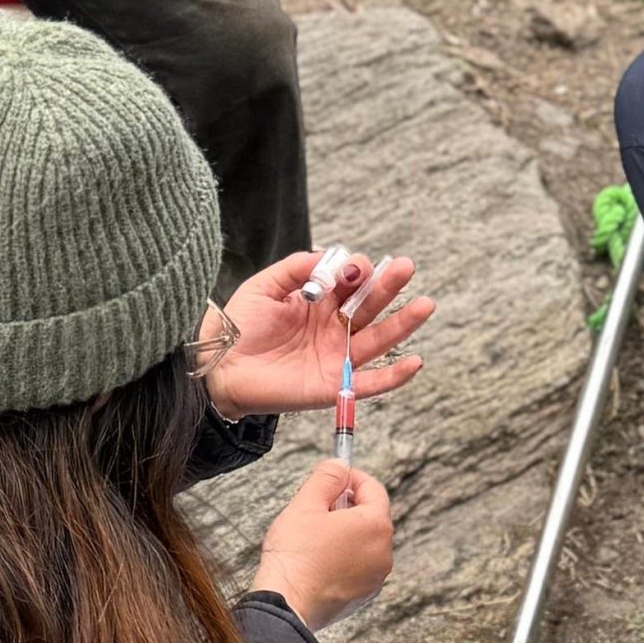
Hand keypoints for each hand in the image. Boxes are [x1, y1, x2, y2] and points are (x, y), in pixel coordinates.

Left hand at [203, 247, 433, 421]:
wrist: (218, 366)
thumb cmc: (240, 325)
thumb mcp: (267, 285)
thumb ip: (300, 267)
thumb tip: (336, 258)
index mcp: (321, 303)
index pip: (352, 284)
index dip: (359, 272)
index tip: (358, 266)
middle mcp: (335, 328)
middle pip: (371, 307)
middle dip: (390, 287)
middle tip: (406, 267)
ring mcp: (337, 357)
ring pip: (379, 339)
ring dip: (404, 323)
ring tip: (425, 305)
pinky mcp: (334, 385)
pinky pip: (371, 383)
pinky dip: (395, 376)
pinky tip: (414, 361)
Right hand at [251, 459, 392, 628]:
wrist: (284, 606)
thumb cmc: (294, 558)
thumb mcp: (306, 504)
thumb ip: (327, 477)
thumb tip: (340, 465)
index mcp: (376, 525)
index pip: (373, 488)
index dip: (352, 478)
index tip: (335, 477)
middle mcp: (383, 552)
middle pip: (370, 515)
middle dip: (346, 506)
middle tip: (318, 507)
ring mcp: (375, 577)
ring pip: (364, 542)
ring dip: (344, 533)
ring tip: (314, 536)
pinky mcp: (362, 596)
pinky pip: (358, 566)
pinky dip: (343, 558)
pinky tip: (318, 560)